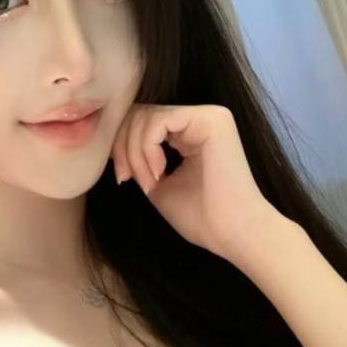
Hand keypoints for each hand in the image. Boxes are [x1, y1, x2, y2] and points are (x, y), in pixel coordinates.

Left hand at [110, 102, 285, 261]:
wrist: (233, 233)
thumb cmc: (200, 217)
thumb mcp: (157, 182)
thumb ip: (140, 158)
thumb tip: (113, 141)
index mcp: (190, 132)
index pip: (142, 122)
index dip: (122, 147)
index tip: (123, 179)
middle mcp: (200, 118)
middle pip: (140, 114)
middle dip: (124, 148)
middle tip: (127, 179)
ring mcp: (209, 115)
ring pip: (146, 116)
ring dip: (134, 153)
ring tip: (148, 182)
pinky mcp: (212, 119)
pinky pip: (157, 121)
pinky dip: (147, 148)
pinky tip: (159, 173)